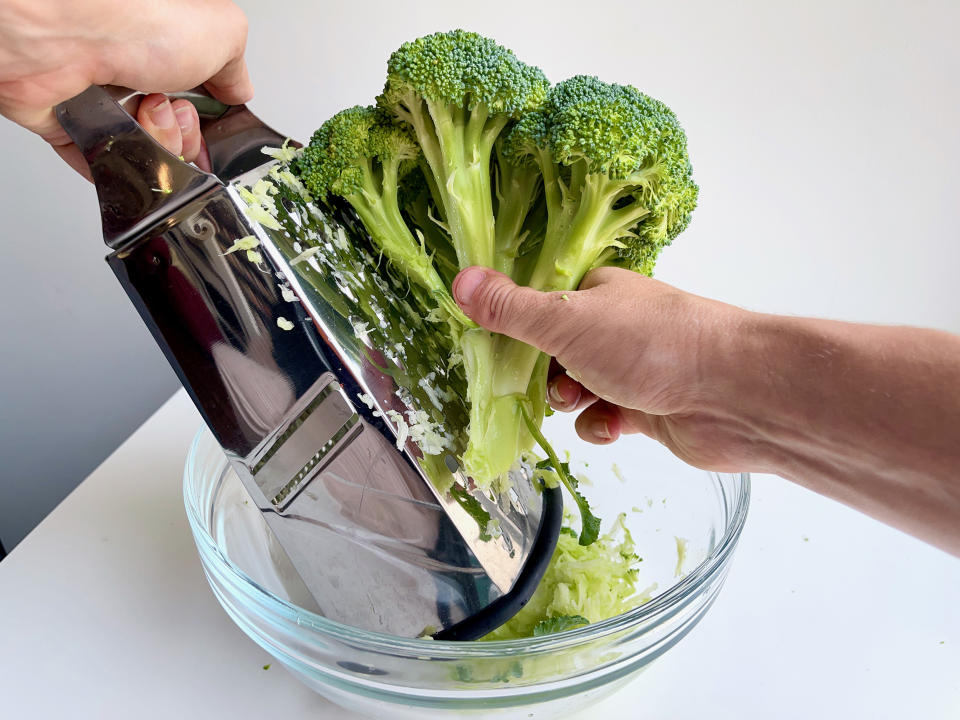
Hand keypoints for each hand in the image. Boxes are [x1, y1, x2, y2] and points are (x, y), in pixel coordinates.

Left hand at [0, 0, 252, 175]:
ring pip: (145, 150)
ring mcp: (101, 95)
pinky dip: (119, 165)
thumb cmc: (136, 15)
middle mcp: (133, 63)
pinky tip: (125, 146)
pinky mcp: (68, 123)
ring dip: (156, 143)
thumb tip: (238, 91)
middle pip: (176, 130)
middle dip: (184, 133)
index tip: (217, 117)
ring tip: (143, 114)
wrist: (64, 28)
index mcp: (168, 40)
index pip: (203, 95)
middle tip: (174, 107)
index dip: (214, 116)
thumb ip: (236, 67)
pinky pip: (102, 163)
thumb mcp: (223, 33)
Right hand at [452, 265, 756, 472]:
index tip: (496, 347)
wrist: (733, 394)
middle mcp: (616, 325)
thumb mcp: (567, 321)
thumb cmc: (651, 344)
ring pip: (579, 387)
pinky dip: (602, 425)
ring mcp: (634, 367)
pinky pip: (606, 417)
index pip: (541, 302)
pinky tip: (613, 426)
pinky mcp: (649, 407)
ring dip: (572, 400)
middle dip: (543, 372)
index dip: (516, 325)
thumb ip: (512, 309)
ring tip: (584, 401)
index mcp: (598, 292)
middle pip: (555, 349)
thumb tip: (461, 280)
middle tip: (548, 381)